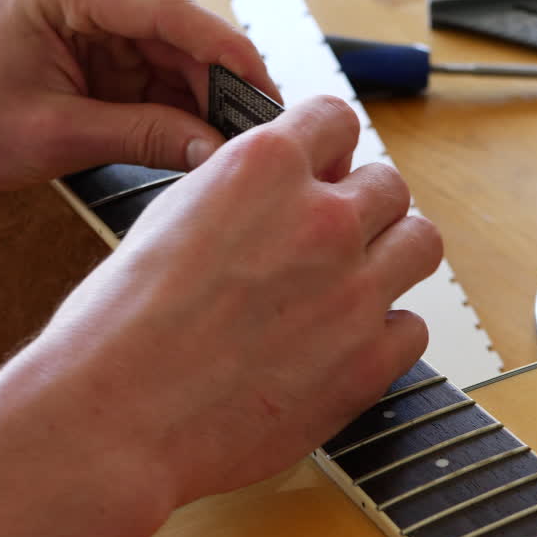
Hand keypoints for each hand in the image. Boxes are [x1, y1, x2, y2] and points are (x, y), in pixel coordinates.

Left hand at [0, 0, 279, 188]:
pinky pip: (155, 78)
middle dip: (221, 84)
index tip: (265, 91)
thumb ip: (141, 135)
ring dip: (205, 102)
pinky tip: (204, 142)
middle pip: (178, 33)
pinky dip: (180, 111)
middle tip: (262, 133)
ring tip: (238, 146)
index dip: (224, 51)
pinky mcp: (98, 53)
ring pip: (174, 58)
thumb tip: (214, 150)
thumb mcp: (56, 134)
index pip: (165, 10)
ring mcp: (94, 23)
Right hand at [0, 95, 441, 529]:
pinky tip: (346, 347)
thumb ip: (242, 195)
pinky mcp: (368, 362)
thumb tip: (279, 194)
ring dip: (392, 259)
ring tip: (356, 286)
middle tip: (335, 243)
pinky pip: (412, 328)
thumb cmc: (120, 328)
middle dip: (364, 209)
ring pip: (421, 244)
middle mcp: (321, 219)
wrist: (115, 417)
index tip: (326, 174)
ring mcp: (354, 291)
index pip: (337, 119)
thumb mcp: (171, 218)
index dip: (331, 151)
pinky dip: (386, 335)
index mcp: (264, 168)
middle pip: (390, 185)